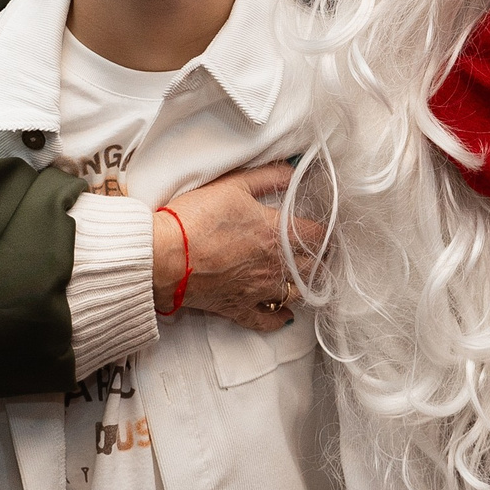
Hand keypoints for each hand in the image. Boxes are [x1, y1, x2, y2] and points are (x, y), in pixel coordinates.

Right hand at [153, 164, 324, 333]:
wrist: (164, 255)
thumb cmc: (195, 218)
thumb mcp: (233, 185)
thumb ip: (268, 176)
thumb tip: (295, 169)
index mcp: (277, 234)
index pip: (318, 235)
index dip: (325, 230)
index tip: (325, 228)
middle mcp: (274, 265)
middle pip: (313, 267)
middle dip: (320, 258)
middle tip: (319, 252)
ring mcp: (257, 290)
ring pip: (296, 294)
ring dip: (304, 285)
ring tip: (305, 277)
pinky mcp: (238, 307)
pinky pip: (266, 320)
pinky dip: (278, 319)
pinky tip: (285, 315)